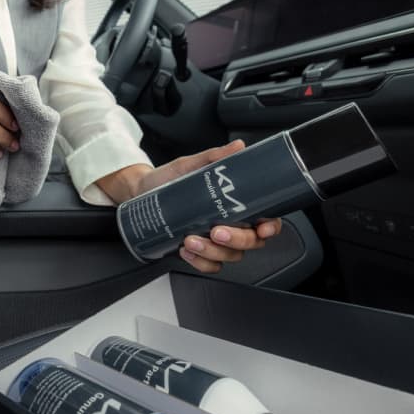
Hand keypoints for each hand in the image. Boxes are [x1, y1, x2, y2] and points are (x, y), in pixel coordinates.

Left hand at [132, 140, 282, 273]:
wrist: (141, 193)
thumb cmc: (168, 179)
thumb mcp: (190, 165)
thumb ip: (214, 157)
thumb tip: (237, 147)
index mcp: (238, 203)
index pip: (267, 217)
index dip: (271, 226)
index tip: (263, 227)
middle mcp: (232, 223)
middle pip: (251, 241)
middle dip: (237, 239)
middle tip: (217, 230)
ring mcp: (217, 240)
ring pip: (230, 256)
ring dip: (213, 252)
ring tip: (191, 239)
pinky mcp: (200, 252)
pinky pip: (209, 266)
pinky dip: (199, 261)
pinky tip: (185, 249)